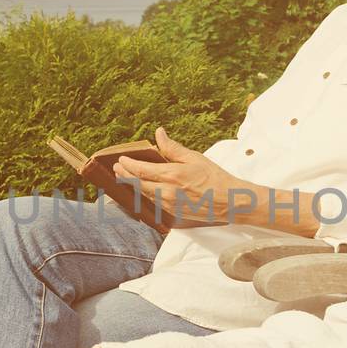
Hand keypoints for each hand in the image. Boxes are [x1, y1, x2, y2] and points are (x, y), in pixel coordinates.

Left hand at [114, 128, 254, 222]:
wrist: (230, 202)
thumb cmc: (215, 178)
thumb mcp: (194, 158)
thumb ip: (172, 148)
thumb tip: (159, 134)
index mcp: (171, 175)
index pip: (141, 170)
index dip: (128, 164)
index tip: (121, 159)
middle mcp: (167, 192)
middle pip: (138, 183)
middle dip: (125, 175)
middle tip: (116, 168)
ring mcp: (168, 204)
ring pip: (144, 194)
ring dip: (133, 185)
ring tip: (125, 177)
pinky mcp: (172, 213)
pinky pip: (153, 202)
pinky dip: (144, 194)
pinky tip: (143, 189)